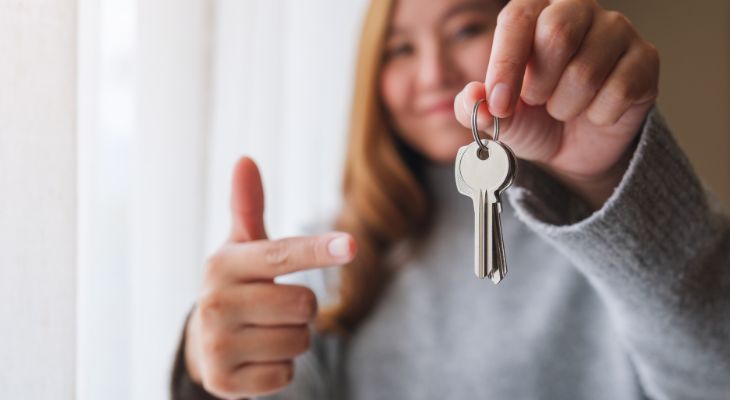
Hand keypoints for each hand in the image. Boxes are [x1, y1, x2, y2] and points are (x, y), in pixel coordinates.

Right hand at [184, 157, 355, 398]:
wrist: (203, 344)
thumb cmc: (236, 286)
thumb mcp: (241, 248)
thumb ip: (248, 207)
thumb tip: (245, 159)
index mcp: (223, 265)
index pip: (282, 254)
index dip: (319, 249)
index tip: (351, 245)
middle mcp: (214, 303)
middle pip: (303, 304)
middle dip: (301, 309)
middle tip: (274, 307)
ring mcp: (217, 345)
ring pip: (299, 341)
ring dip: (293, 339)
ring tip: (265, 332)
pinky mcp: (225, 383)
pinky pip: (286, 374)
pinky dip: (281, 368)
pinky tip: (257, 358)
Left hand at [454, 0, 658, 209]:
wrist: (574, 147)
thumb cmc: (533, 118)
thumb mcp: (498, 117)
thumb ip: (476, 108)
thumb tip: (471, 96)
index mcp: (536, 10)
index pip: (518, 18)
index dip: (506, 64)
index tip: (499, 103)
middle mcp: (579, 9)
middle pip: (557, 31)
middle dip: (539, 83)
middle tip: (537, 101)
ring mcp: (617, 31)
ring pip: (587, 70)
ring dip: (567, 106)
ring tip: (565, 108)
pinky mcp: (646, 59)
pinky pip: (619, 91)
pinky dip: (599, 116)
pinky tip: (596, 113)